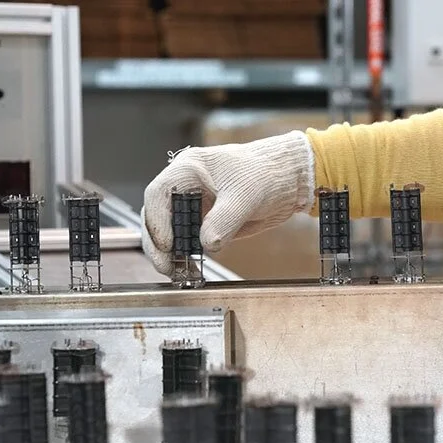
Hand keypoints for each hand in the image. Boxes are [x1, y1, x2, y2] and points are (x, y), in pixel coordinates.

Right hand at [141, 131, 315, 275]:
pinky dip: (186, 258)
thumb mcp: (245, 196)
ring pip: (168, 232)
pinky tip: (191, 271)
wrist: (286, 181)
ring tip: (180, 273)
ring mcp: (192, 207)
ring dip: (170, 254)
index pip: (158, 195)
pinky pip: (187, 243)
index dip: (158, 220)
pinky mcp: (204, 224)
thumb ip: (224, 220)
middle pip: (156, 216)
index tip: (168, 243)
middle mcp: (184, 188)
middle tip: (168, 267)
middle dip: (158, 244)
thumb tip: (207, 244)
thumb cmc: (265, 173)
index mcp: (188, 170)